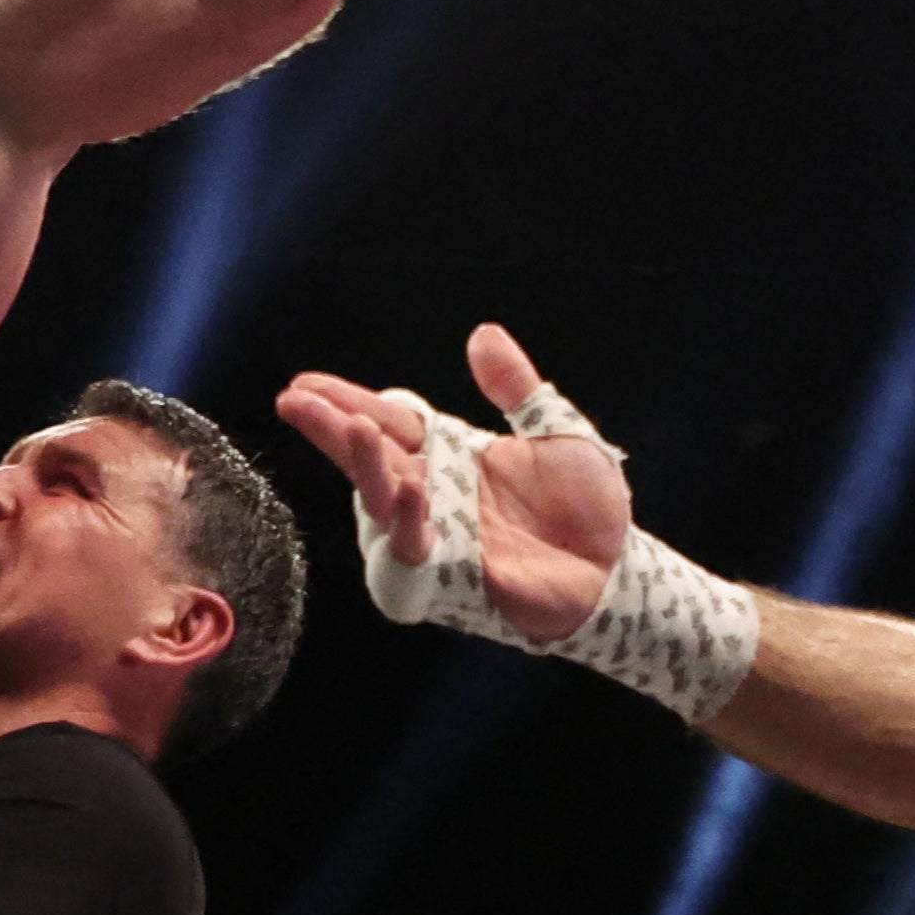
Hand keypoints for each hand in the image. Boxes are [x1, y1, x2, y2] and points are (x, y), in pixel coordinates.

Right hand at [275, 325, 634, 643]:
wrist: (619, 572)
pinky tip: (411, 493)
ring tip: (357, 430)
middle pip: (370, 459)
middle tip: (295, 399)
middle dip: (331, 429)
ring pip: (380, 506)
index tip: (306, 383)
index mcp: (451, 456)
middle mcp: (434, 495)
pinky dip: (404, 530)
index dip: (347, 402)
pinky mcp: (450, 580)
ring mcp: (438, 538)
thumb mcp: (558, 435)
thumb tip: (483, 334)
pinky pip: (409, 561)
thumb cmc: (588, 508)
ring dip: (365, 470)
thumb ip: (518, 389)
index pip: (389, 423)